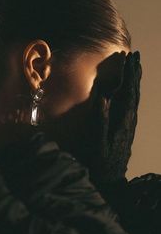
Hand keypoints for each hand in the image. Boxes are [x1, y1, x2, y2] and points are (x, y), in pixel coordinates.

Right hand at [70, 51, 141, 185]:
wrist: (112, 178)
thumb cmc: (102, 161)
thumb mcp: (98, 142)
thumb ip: (100, 119)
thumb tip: (103, 97)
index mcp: (123, 120)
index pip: (127, 92)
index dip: (128, 74)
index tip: (128, 57)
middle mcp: (129, 119)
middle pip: (134, 91)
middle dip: (135, 72)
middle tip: (135, 55)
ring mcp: (130, 123)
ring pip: (135, 97)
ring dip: (135, 80)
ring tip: (136, 66)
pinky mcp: (127, 127)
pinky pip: (132, 104)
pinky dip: (133, 92)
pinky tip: (130, 89)